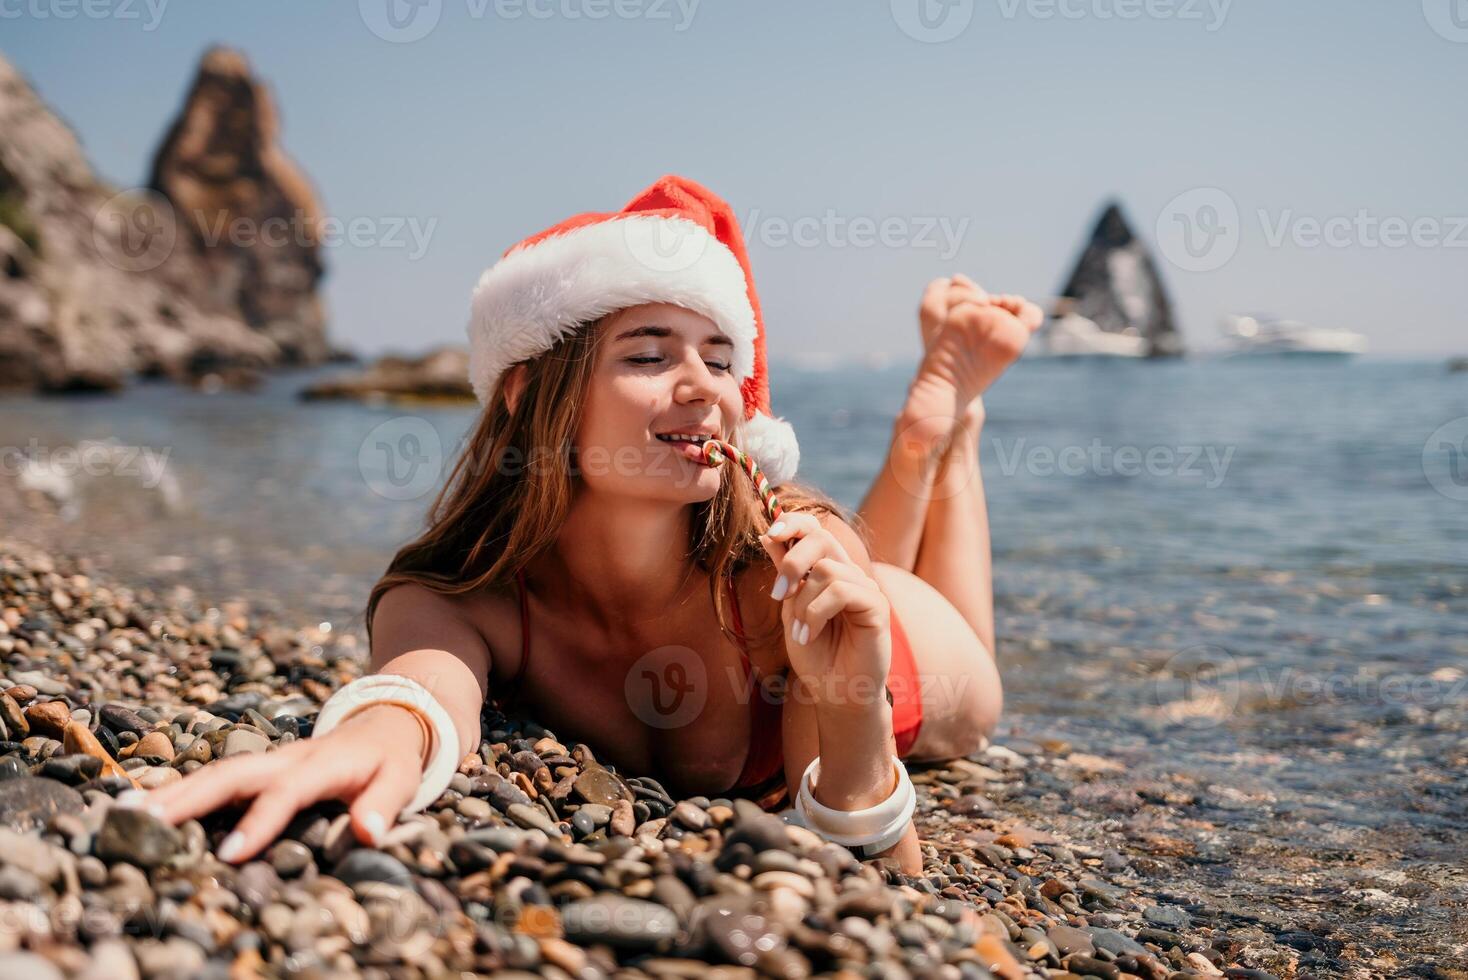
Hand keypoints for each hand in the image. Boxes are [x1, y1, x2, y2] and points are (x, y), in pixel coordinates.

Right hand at [116, 703, 429, 862]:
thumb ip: (384, 805)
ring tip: (125, 816)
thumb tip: (368, 833)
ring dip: (173, 793)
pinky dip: (179, 790)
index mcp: (322, 763)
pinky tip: (142, 808)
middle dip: (189, 797)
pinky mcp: (257, 767)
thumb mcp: (401, 781)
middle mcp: (287, 757)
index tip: (230, 855)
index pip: (287, 791)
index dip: (260, 821)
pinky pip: (214, 777)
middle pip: (232, 773)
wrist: (386, 723)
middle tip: (144, 824)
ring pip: (215, 772)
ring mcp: (268, 759)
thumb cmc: (392, 761)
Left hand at [759, 513, 891, 711]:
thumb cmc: (815, 655)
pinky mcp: (877, 606)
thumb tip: (768, 535)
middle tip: (778, 595)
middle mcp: (849, 574)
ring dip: (803, 603)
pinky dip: (817, 614)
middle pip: (822, 538)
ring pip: (828, 570)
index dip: (794, 523)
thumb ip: (786, 575)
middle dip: (792, 562)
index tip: (770, 535)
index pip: (816, 529)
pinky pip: (842, 592)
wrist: (835, 693)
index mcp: (829, 571)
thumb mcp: (790, 610)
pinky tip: (811, 634)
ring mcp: (866, 588)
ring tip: (801, 632)